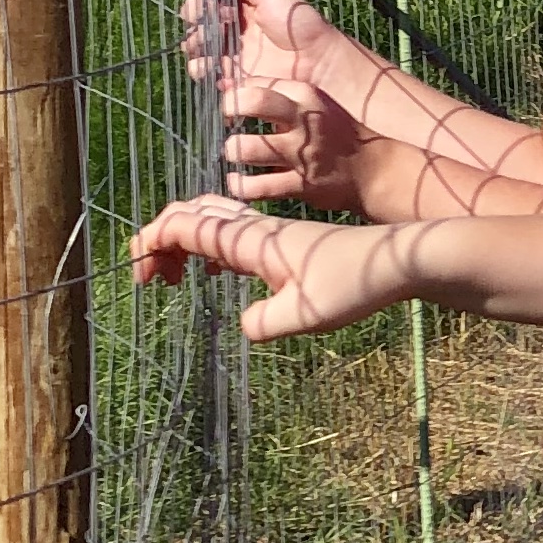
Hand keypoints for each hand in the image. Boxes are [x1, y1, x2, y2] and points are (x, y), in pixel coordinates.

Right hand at [131, 195, 403, 340]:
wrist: (399, 260)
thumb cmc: (356, 283)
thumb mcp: (308, 314)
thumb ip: (265, 322)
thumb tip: (242, 326)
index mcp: (252, 241)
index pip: (184, 225)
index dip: (151, 243)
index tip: (142, 279)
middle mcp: (256, 229)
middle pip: (189, 216)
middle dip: (159, 242)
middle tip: (152, 282)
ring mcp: (270, 233)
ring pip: (209, 221)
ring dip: (181, 243)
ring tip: (172, 278)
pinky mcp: (284, 242)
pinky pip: (231, 232)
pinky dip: (208, 246)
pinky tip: (213, 272)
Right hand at [183, 0, 333, 97]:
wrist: (317, 60)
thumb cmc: (298, 23)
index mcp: (243, 8)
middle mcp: (234, 30)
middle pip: (200, 21)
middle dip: (194, 13)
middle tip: (201, 13)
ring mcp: (232, 54)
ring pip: (198, 47)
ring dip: (194, 41)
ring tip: (206, 40)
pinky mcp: (234, 78)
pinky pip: (207, 74)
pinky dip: (202, 68)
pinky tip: (210, 63)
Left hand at [220, 74, 369, 211]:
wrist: (373, 172)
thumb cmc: (336, 136)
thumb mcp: (315, 105)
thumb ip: (279, 98)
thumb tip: (233, 91)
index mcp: (306, 95)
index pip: (257, 82)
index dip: (237, 93)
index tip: (232, 106)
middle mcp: (303, 120)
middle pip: (253, 101)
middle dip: (230, 109)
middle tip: (228, 122)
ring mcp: (302, 154)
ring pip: (246, 148)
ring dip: (233, 152)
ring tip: (234, 155)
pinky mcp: (301, 184)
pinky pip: (257, 187)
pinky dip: (241, 186)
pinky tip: (238, 183)